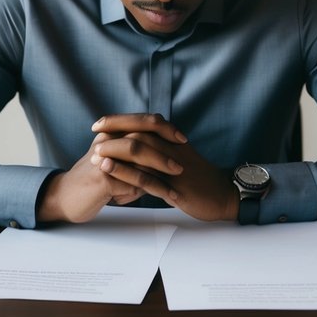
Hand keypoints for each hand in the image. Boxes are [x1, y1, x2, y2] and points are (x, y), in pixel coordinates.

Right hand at [36, 114, 188, 223]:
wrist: (65, 199)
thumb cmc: (94, 184)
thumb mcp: (115, 165)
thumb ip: (134, 158)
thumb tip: (162, 154)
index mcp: (111, 133)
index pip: (141, 122)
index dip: (164, 128)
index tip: (182, 139)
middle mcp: (107, 140)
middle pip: (142, 136)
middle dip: (166, 148)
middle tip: (183, 163)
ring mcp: (103, 157)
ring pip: (139, 155)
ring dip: (162, 167)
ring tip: (179, 179)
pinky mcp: (102, 177)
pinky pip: (133, 180)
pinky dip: (153, 189)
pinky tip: (166, 198)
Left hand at [91, 113, 239, 222]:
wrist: (222, 195)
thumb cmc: (199, 179)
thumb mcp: (179, 158)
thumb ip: (160, 151)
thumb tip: (137, 148)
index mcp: (172, 141)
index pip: (143, 123)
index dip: (120, 121)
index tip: (99, 123)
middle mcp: (172, 148)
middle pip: (139, 131)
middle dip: (114, 131)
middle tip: (94, 134)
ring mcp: (173, 166)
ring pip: (141, 152)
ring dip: (116, 152)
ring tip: (95, 155)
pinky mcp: (174, 185)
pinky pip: (146, 177)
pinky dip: (126, 173)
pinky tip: (111, 173)